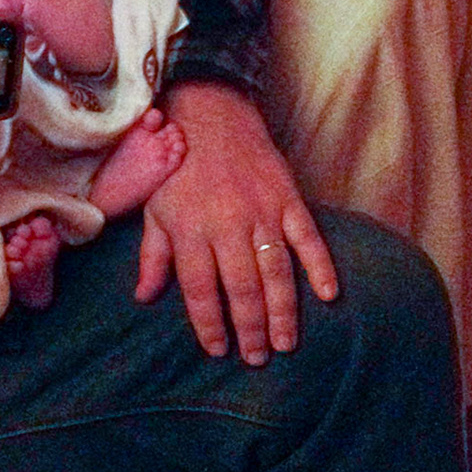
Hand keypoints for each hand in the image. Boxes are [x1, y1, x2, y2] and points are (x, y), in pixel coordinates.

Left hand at [135, 81, 337, 363]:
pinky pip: (309, 238)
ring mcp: (261, 212)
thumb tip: (143, 298)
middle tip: (258, 358)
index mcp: (189, 230)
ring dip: (283, 312)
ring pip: (276, 273)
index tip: (218, 350)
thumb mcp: (152, 208)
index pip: (200, 290)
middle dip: (250, 329)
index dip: (210, 324)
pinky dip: (320, 267)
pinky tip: (328, 295)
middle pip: (242, 289)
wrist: (208, 114)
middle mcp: (226, 225)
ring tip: (285, 343)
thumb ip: (153, 255)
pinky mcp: (288, 199)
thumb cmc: (175, 166)